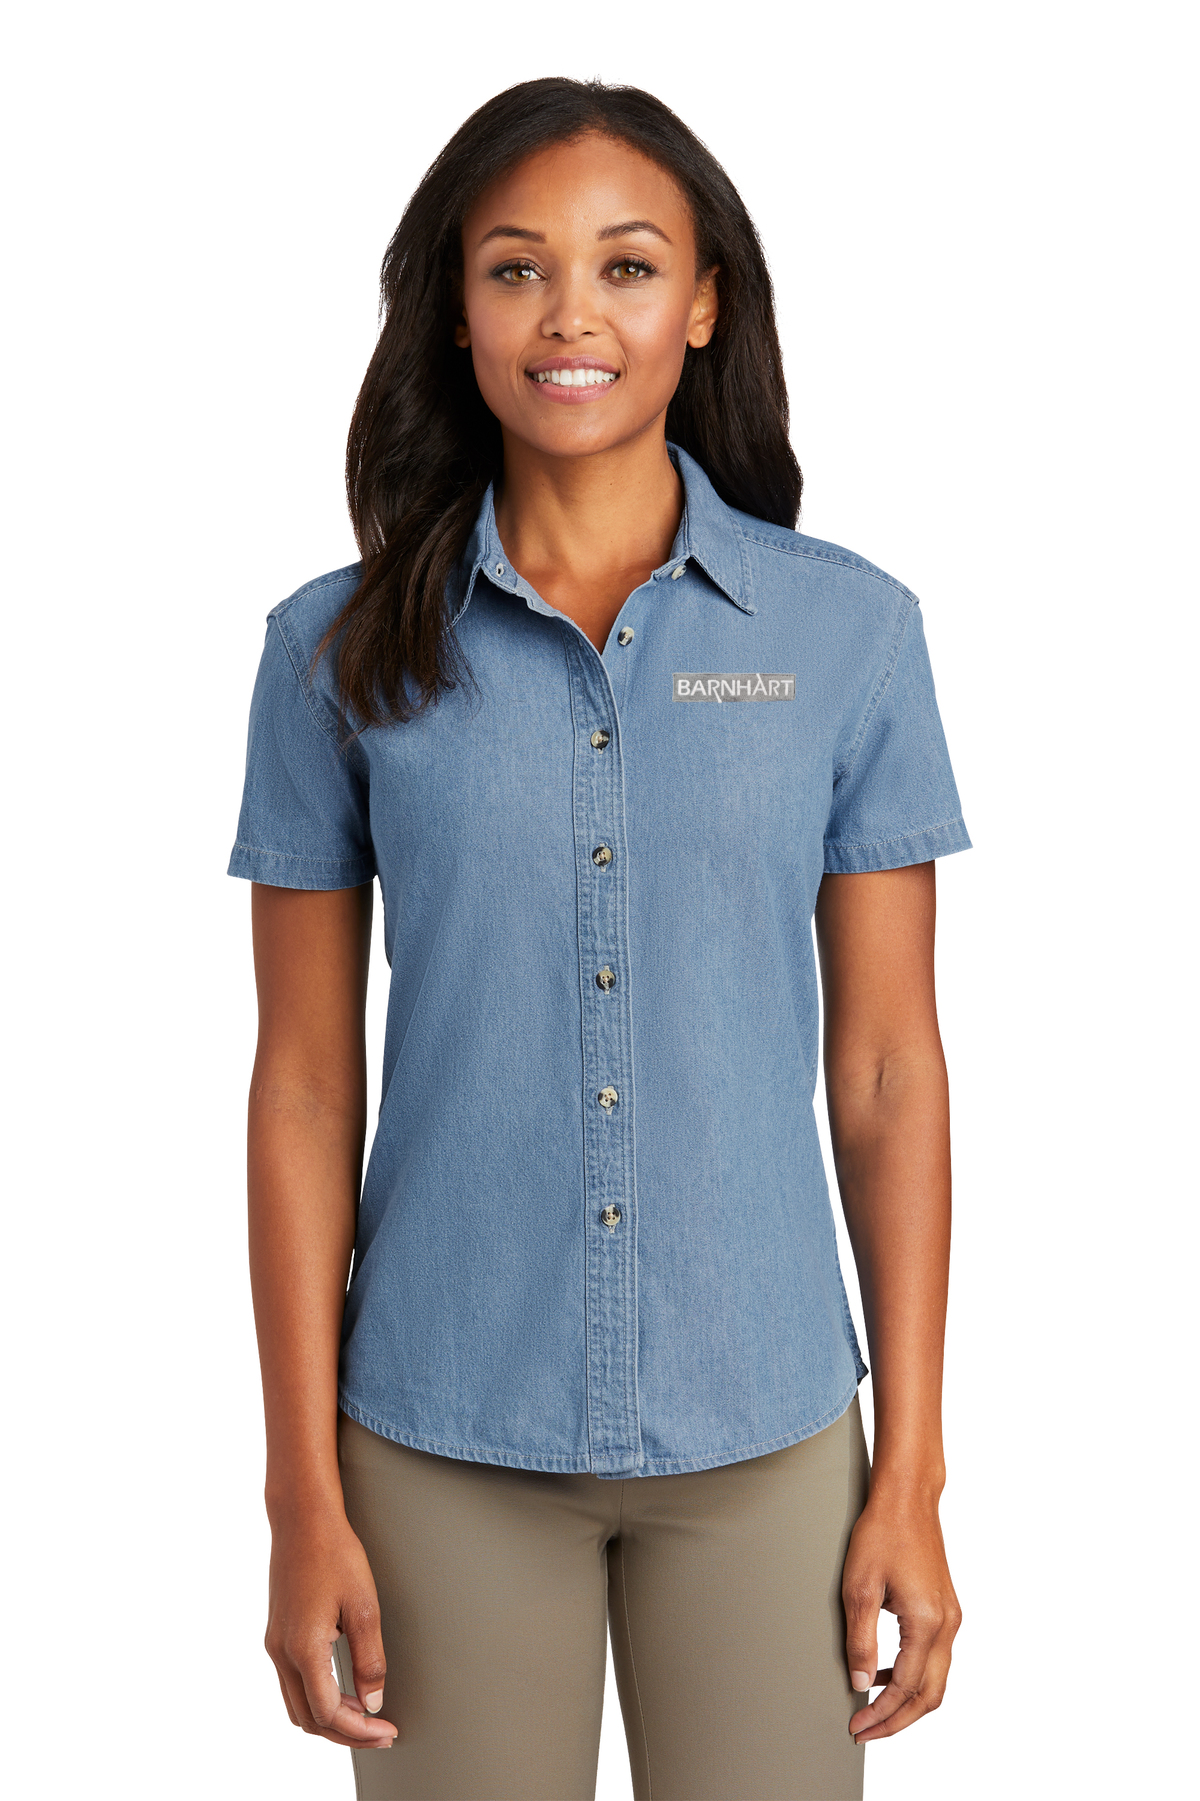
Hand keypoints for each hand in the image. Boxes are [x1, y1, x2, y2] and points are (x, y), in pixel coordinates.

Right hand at [265, 1508, 397, 1750]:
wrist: (302, 1519)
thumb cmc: (334, 1553)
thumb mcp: (364, 1606)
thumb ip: (369, 1660)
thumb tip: (372, 1702)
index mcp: (303, 1649)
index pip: (328, 1714)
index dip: (359, 1732)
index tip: (387, 1732)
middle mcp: (281, 1653)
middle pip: (308, 1719)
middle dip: (345, 1734)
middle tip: (380, 1733)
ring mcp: (275, 1644)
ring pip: (297, 1705)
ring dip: (329, 1719)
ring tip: (364, 1715)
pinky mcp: (276, 1634)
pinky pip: (292, 1684)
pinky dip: (317, 1698)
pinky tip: (342, 1690)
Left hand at [841, 1491, 960, 1742]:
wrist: (908, 1498)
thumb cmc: (882, 1532)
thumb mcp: (859, 1587)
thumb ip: (860, 1641)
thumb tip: (860, 1685)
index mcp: (927, 1623)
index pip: (906, 1689)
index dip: (880, 1714)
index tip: (856, 1727)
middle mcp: (947, 1625)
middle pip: (930, 1696)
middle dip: (897, 1720)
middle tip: (865, 1731)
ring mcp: (951, 1617)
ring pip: (936, 1680)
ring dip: (906, 1701)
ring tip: (871, 1708)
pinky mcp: (946, 1609)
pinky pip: (935, 1658)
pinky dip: (913, 1676)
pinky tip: (885, 1671)